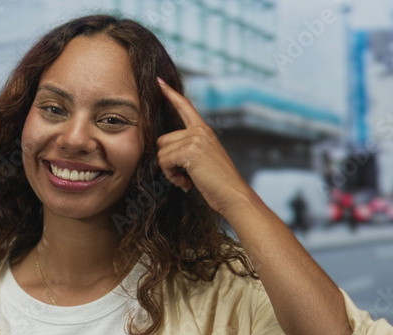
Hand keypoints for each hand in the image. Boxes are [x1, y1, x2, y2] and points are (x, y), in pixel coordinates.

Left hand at [155, 77, 251, 215]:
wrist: (234, 195)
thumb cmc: (219, 184)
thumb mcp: (205, 160)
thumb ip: (189, 149)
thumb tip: (163, 150)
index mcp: (204, 131)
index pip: (185, 107)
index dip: (170, 94)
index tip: (159, 82)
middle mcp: (200, 131)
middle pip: (163, 140)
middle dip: (168, 161)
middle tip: (184, 176)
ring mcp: (195, 139)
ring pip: (162, 153)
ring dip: (170, 171)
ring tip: (188, 180)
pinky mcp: (189, 151)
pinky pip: (164, 161)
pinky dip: (171, 176)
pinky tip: (186, 183)